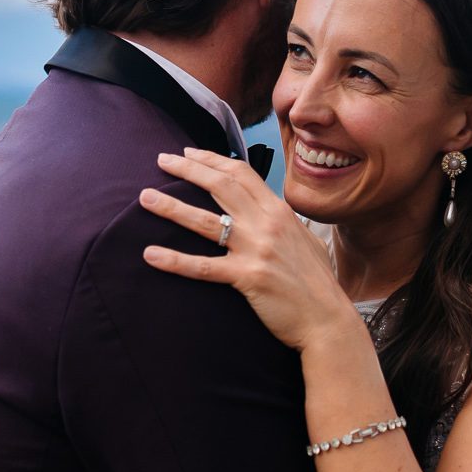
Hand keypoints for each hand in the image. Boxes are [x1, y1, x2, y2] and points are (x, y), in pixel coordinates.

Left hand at [138, 148, 361, 353]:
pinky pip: (203, 266)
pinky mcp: (247, 278)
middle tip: (161, 160)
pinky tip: (150, 254)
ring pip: (205, 221)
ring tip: (145, 198)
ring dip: (171, 207)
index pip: (241, 173)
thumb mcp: (305, 240)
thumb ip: (284, 222)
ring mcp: (256, 250)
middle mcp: (267, 224)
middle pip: (220, 185)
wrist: (327, 319)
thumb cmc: (316, 283)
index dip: (212, 159)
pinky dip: (174, 260)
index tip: (188, 152)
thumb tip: (270, 210)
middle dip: (187, 169)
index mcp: (279, 211)